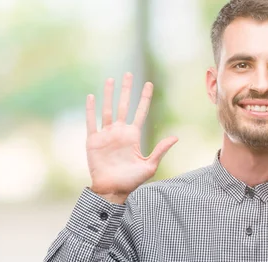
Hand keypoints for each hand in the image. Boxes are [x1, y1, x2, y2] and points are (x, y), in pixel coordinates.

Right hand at [85, 73, 177, 203]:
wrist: (112, 190)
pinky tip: (92, 97)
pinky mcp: (93, 140)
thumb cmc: (131, 181)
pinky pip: (91, 122)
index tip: (148, 83)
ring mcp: (106, 135)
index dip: (144, 98)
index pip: (140, 112)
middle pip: (123, 105)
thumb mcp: (149, 165)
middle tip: (128, 74)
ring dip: (108, 94)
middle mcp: (119, 132)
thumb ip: (160, 150)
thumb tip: (176, 137)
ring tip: (110, 80)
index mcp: (133, 136)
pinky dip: (91, 110)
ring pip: (107, 109)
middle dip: (126, 90)